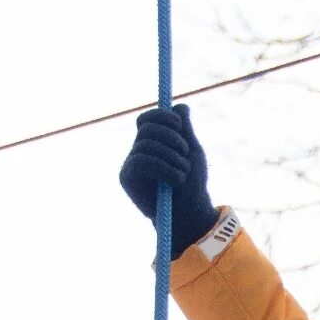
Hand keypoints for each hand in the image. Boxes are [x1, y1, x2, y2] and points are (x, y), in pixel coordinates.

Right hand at [119, 104, 217, 255]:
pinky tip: (175, 182)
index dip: (161, 116)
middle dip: (171, 137)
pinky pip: (142, 160)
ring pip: (147, 144)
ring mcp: (131, 164)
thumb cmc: (193, 186)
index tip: (179, 125)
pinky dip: (164, 168)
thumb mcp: (193, 152)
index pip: (147, 119)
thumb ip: (185, 129)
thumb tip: (180, 105)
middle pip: (147, 127)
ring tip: (183, 174)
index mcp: (153, 143)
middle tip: (186, 154)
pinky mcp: (126, 178)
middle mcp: (138, 151)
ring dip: (172, 157)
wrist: (190, 214)